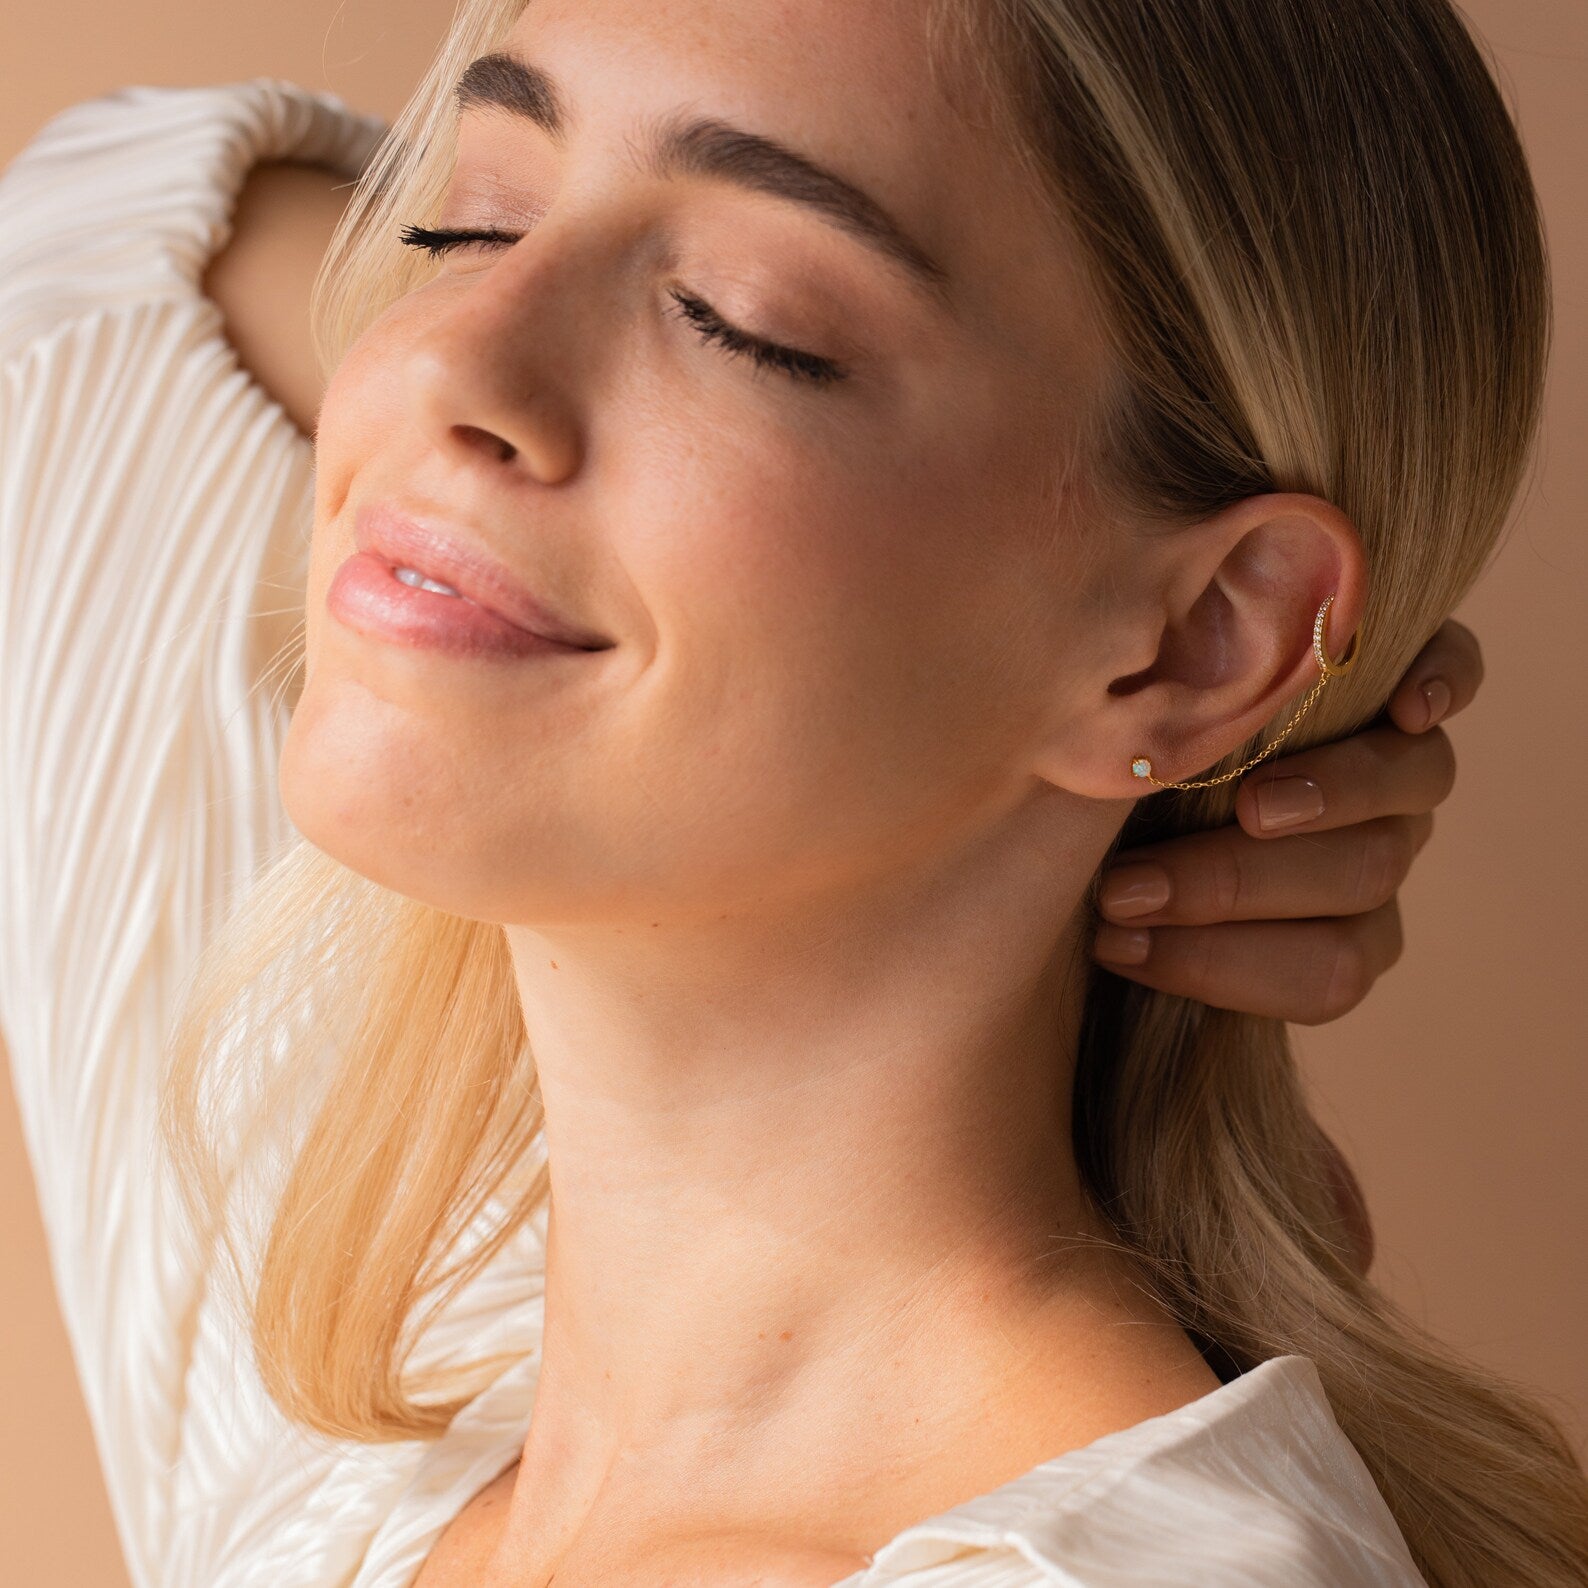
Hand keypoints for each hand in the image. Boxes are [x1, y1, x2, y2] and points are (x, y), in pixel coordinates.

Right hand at [1088, 617, 1481, 1275]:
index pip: (1318, 977)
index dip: (1222, 973)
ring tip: (1245, 804)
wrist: (1155, 721)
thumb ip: (1215, 1058)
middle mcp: (1371, 859)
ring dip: (1324, 807)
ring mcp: (1395, 770)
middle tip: (1131, 889)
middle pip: (1353, 892)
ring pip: (1404, 802)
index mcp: (1329, 936)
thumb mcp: (1142, 957)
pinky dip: (1436, 686)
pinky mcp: (1402, 678)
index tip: (1113, 954)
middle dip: (1234, 899)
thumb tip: (1350, 1238)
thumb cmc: (1129, 853)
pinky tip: (1398, 698)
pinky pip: (1450, 680)